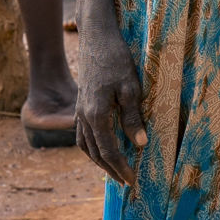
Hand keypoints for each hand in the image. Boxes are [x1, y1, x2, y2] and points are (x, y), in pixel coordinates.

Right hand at [75, 26, 146, 185]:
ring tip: (113, 170)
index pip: (108, 151)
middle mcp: (84, 116)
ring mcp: (79, 109)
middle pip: (95, 152)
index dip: (121, 168)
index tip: (133, 180)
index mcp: (96, 115)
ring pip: (85, 145)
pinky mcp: (80, 103)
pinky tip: (99, 147)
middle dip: (111, 170)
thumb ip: (132, 117)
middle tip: (125, 182)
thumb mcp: (130, 87)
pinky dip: (90, 146)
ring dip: (98, 161)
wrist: (96, 36)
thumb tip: (140, 144)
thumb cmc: (116, 58)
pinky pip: (81, 133)